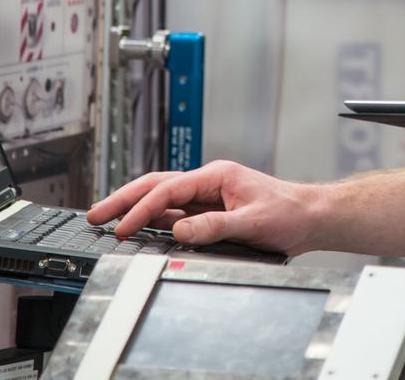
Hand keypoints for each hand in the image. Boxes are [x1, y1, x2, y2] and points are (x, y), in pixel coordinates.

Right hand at [86, 160, 321, 255]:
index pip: (168, 190)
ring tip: (107, 221)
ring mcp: (208, 195)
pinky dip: (152, 219)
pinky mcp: (211, 210)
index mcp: (217, 175)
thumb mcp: (252, 221)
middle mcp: (209, 181)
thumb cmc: (288, 212)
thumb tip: (178, 230)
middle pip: (156, 186)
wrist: (309, 217)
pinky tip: (138, 229)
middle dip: (124, 200)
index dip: (141, 210)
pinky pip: (174, 212)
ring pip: (162, 198)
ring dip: (135, 209)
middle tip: (95, 215)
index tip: (123, 229)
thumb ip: (214, 226)